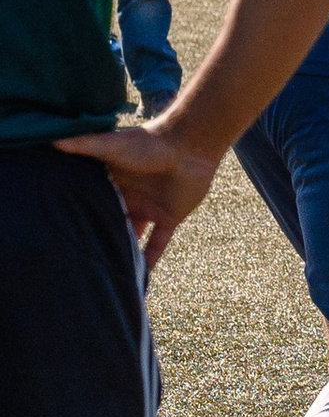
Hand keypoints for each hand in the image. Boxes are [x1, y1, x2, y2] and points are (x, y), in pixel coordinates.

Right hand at [52, 119, 224, 273]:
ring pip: (132, 237)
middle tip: (77, 260)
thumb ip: (83, 144)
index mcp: (112, 184)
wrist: (189, 146)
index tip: (58, 233)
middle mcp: (129, 199)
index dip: (78, 217)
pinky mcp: (169, 217)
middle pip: (111, 223)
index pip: (92, 204)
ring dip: (122, 252)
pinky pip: (158, 243)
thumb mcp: (110, 145)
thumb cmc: (149, 142)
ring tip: (102, 273)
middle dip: (98, 238)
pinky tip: (140, 276)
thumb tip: (52, 140)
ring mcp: (150, 209)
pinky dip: (151, 258)